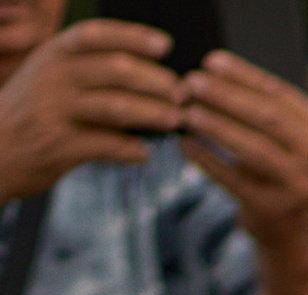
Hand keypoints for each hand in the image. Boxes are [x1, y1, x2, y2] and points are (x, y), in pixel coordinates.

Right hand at [0, 20, 178, 199]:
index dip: (133, 37)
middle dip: (155, 81)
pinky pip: (106, 145)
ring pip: (116, 107)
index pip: (98, 35)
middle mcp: (54, 75)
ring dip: (152, 113)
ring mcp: (55, 109)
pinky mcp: (59, 144)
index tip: (165, 46)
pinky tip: (144, 153)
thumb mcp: (50, 78)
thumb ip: (86, 71)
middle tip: (182, 93)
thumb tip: (142, 72)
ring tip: (175, 120)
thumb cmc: (32, 112)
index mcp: (54, 53)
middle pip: (116, 70)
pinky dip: (130, 150)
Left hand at [175, 50, 307, 240]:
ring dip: (216, 126)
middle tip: (191, 82)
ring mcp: (298, 186)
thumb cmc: (288, 171)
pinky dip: (207, 160)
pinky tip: (185, 145)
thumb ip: (267, 109)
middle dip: (226, 96)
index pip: (279, 93)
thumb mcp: (293, 138)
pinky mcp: (273, 210)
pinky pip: (234, 179)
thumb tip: (212, 73)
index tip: (210, 61)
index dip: (243, 75)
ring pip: (253, 148)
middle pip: (267, 117)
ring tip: (187, 111)